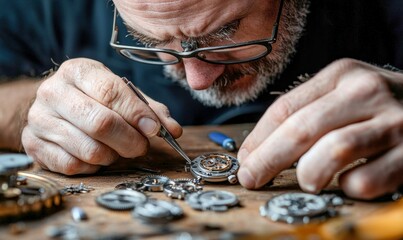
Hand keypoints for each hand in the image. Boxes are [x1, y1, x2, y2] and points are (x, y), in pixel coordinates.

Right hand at [22, 58, 181, 174]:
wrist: (53, 106)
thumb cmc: (94, 99)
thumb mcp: (121, 93)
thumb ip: (149, 110)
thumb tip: (173, 130)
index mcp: (77, 71)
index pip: (111, 92)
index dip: (137, 115)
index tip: (154, 130)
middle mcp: (53, 92)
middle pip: (101, 123)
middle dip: (130, 141)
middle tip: (142, 146)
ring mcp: (39, 119)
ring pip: (89, 150)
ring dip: (113, 156)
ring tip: (118, 149)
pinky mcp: (33, 144)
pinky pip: (74, 166)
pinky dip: (94, 166)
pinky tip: (97, 156)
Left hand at [237, 58, 402, 198]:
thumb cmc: (377, 107)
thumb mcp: (343, 94)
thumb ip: (306, 113)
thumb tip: (257, 151)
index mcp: (341, 75)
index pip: (285, 108)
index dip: (258, 139)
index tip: (244, 160)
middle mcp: (365, 92)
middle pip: (301, 128)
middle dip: (269, 159)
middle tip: (252, 178)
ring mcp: (392, 121)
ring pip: (334, 149)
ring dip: (309, 172)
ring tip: (307, 181)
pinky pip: (367, 178)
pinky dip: (349, 186)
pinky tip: (346, 183)